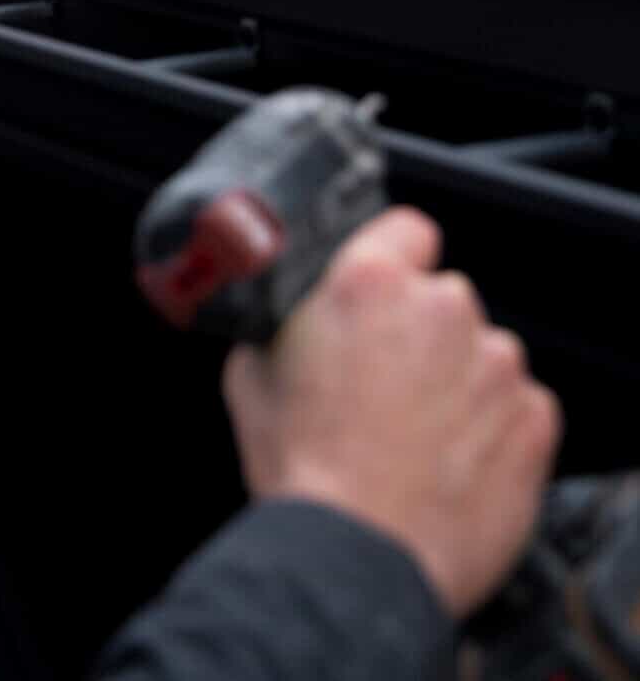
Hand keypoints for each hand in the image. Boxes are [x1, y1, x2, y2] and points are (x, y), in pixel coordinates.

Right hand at [222, 208, 559, 619]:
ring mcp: (495, 365)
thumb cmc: (306, 470)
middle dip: (418, 330)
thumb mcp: (251, 374)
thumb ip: (281, 325)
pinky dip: (491, 425)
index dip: (393, 256)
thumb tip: (284, 317)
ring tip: (416, 433)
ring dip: (456, 378)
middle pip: (441, 297)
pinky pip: (515, 405)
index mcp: (370, 283)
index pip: (406, 227)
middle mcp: (442, 309)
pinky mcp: (533, 420)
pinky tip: (449, 460)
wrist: (361, 556)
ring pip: (480, 352)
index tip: (385, 286)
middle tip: (383, 381)